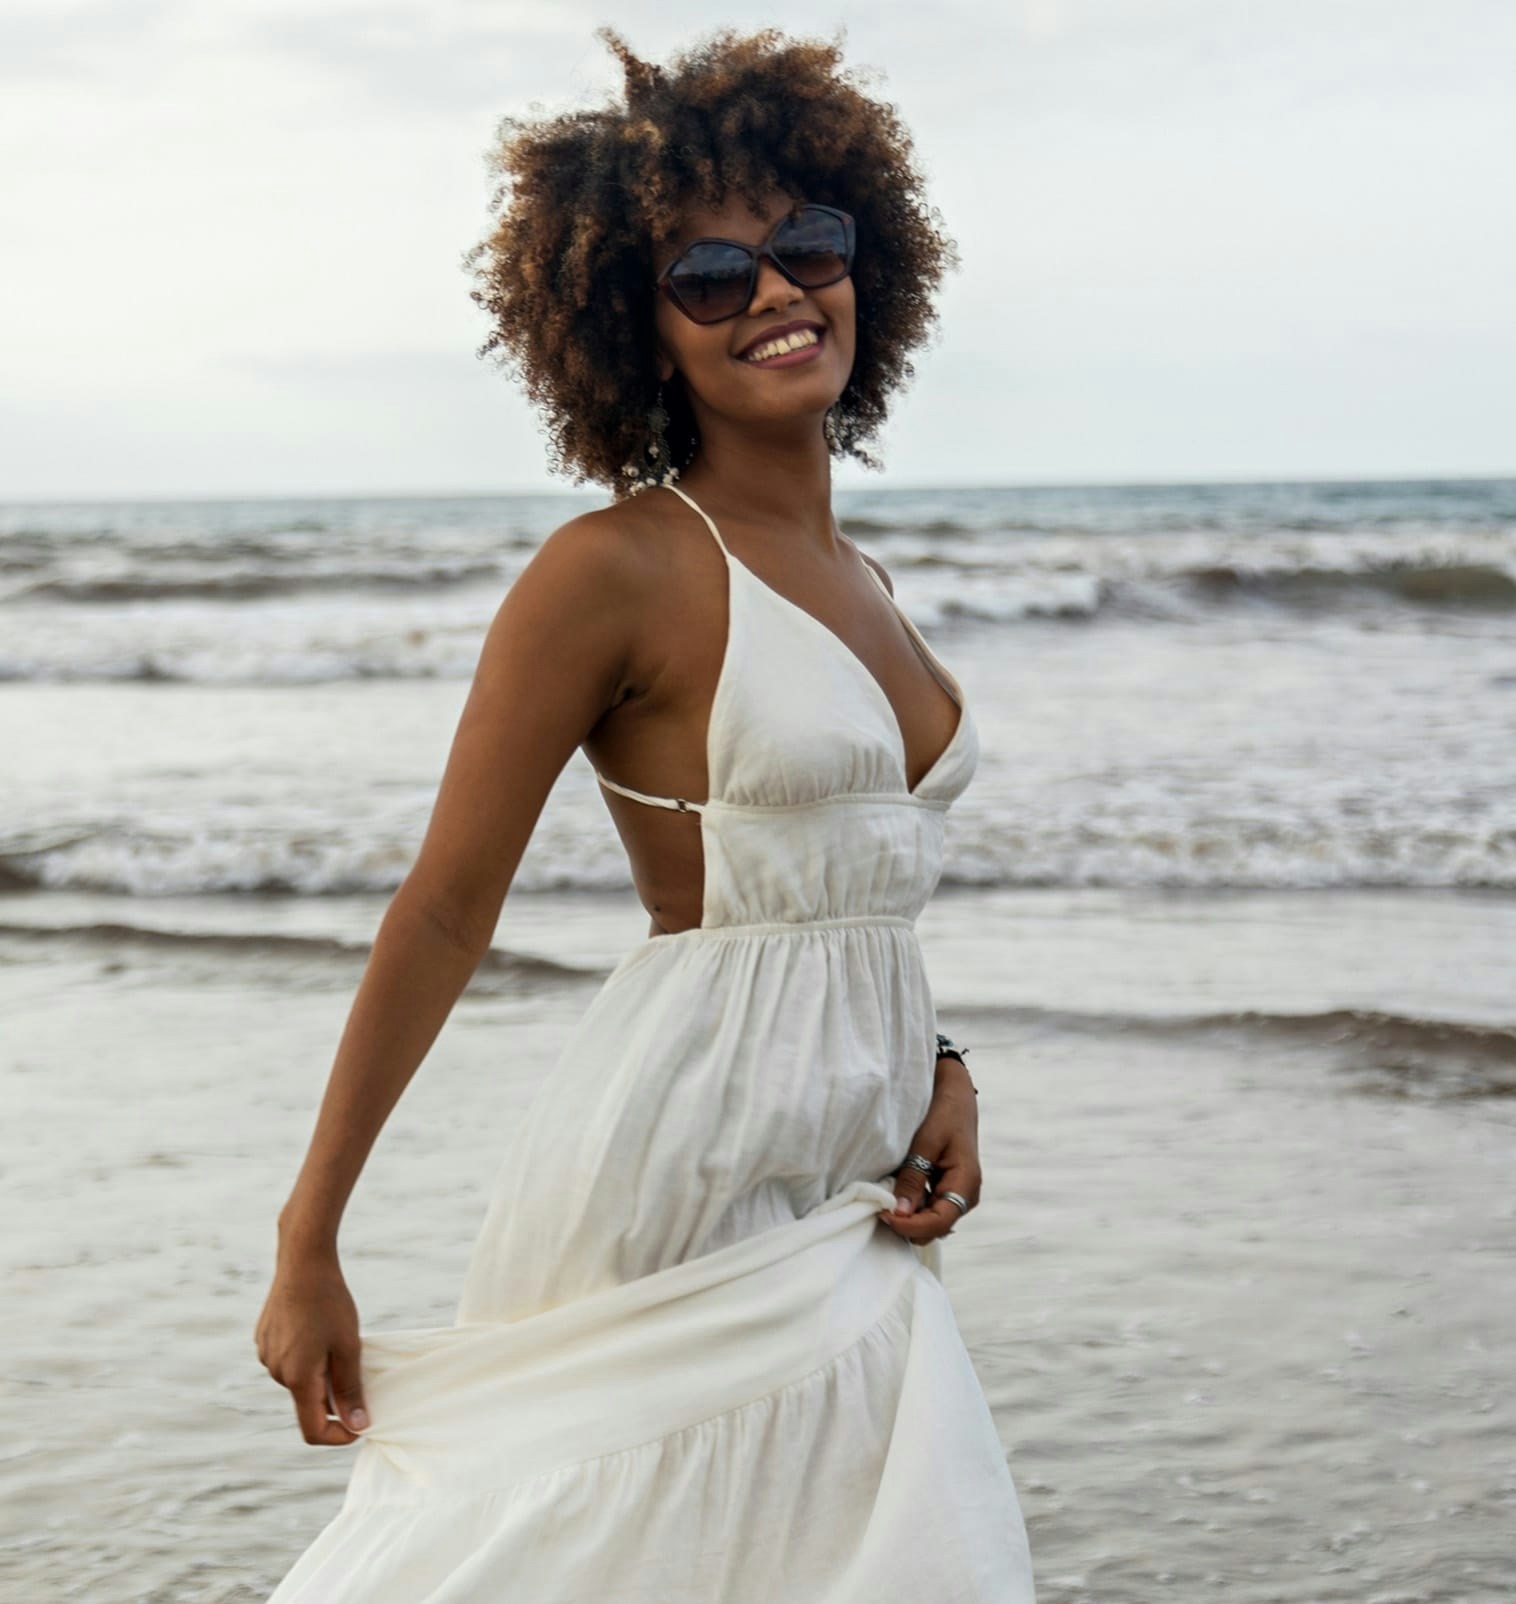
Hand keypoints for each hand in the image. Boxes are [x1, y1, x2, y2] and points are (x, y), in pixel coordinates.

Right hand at [254, 1243, 369, 1445]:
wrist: (303, 1261)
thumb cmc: (330, 1302)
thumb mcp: (348, 1346)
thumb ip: (350, 1389)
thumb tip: (358, 1425)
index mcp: (297, 1378)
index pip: (312, 1430)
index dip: (338, 1435)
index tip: (360, 1424)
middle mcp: (275, 1371)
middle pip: (307, 1402)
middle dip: (332, 1397)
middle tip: (355, 1364)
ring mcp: (266, 1354)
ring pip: (297, 1379)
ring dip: (319, 1373)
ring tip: (334, 1339)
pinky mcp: (263, 1339)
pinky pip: (287, 1360)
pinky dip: (305, 1356)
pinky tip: (315, 1328)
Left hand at [878, 1055, 980, 1244]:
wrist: (955, 1094)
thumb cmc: (943, 1113)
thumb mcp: (925, 1142)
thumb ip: (913, 1178)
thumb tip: (899, 1214)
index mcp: (966, 1184)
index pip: (938, 1223)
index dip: (909, 1225)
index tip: (882, 1213)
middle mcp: (965, 1196)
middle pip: (934, 1229)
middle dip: (907, 1224)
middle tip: (878, 1205)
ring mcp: (957, 1195)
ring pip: (930, 1222)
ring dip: (908, 1217)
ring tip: (884, 1199)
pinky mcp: (946, 1189)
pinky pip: (928, 1209)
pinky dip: (911, 1207)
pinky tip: (894, 1193)